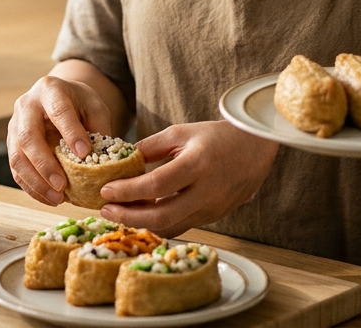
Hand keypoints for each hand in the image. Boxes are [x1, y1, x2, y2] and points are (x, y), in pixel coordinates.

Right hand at [7, 75, 113, 205]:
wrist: (57, 97)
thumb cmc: (79, 103)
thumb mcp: (95, 107)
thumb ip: (99, 128)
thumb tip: (104, 162)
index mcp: (50, 90)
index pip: (58, 111)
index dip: (71, 132)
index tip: (84, 154)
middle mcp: (26, 106)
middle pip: (28, 136)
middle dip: (45, 164)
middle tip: (63, 185)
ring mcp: (15, 126)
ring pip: (17, 157)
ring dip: (36, 181)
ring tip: (58, 198)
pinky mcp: (12, 144)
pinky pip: (16, 169)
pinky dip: (31, 187)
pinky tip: (49, 198)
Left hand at [96, 121, 277, 238]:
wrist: (254, 148)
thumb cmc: (215, 137)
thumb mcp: (181, 133)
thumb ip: (150, 147)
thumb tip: (121, 160)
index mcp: (196, 164)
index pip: (156, 185)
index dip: (128, 191)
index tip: (106, 190)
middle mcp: (206, 191)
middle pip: (162, 215)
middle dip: (129, 216)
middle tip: (106, 210)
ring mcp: (212, 208)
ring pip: (171, 227)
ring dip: (141, 224)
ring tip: (120, 214)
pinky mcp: (213, 217)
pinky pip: (181, 227)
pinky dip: (158, 224)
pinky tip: (142, 215)